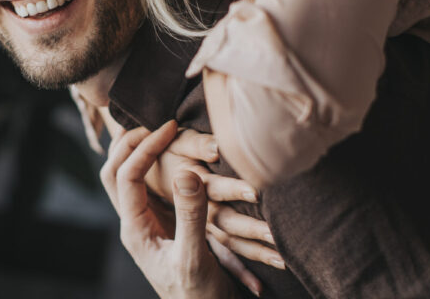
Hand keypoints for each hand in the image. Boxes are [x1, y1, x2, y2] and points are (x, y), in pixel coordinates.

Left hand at [101, 121, 238, 298]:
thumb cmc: (197, 294)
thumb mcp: (196, 256)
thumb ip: (190, 215)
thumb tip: (185, 172)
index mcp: (135, 230)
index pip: (127, 175)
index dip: (145, 146)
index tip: (169, 126)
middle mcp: (133, 223)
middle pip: (113, 171)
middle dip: (128, 141)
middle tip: (155, 119)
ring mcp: (145, 223)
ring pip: (125, 177)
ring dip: (135, 149)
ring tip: (157, 127)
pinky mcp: (160, 224)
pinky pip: (145, 185)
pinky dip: (150, 163)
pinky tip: (170, 151)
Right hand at [144, 129, 284, 269]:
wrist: (148, 182)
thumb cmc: (167, 153)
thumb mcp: (178, 144)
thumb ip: (196, 144)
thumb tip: (217, 148)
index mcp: (193, 186)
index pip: (215, 189)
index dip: (234, 190)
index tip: (256, 193)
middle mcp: (196, 212)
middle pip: (225, 221)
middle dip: (251, 229)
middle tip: (275, 235)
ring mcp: (200, 228)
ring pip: (229, 242)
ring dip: (254, 251)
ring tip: (282, 260)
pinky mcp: (203, 237)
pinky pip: (223, 257)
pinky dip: (239, 271)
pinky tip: (257, 287)